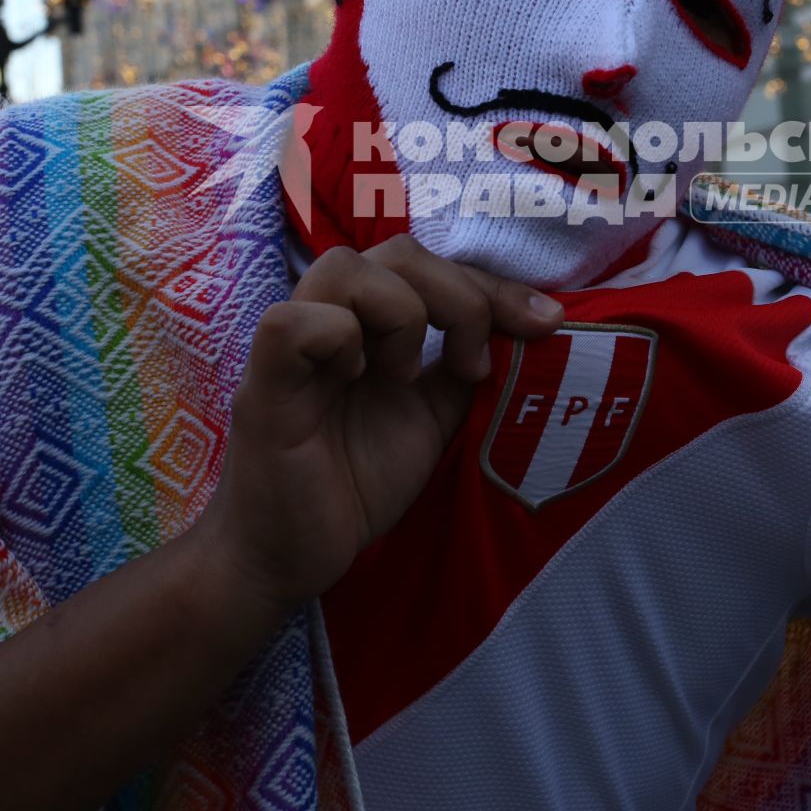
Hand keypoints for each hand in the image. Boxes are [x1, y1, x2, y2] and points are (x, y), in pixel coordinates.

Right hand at [191, 236, 563, 612]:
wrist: (288, 560)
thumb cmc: (353, 485)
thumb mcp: (432, 419)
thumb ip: (464, 369)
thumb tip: (527, 328)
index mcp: (370, 324)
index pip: (432, 265)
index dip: (493, 284)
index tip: (546, 321)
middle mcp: (329, 321)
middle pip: (396, 251)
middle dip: (459, 294)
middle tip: (474, 365)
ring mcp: (292, 350)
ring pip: (343, 268)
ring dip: (400, 312)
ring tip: (408, 375)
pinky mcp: (263, 387)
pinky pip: (291, 322)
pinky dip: (338, 337)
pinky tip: (359, 379)